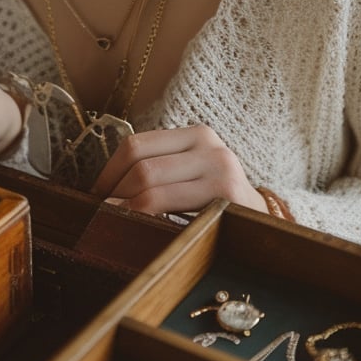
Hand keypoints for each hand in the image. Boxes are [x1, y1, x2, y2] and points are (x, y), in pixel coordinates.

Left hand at [91, 125, 267, 215]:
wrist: (265, 224)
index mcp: (196, 134)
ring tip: (110, 221)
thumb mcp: (193, 176)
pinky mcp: (225, 193)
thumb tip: (104, 189)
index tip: (96, 195)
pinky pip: (168, 202)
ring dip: (122, 205)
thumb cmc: (219, 204)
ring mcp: (219, 167)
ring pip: (149, 181)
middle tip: (99, 214)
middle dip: (112, 191)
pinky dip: (142, 214)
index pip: (136, 144)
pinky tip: (134, 226)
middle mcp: (209, 143)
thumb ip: (161, 171)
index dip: (108, 172)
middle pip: (140, 163)